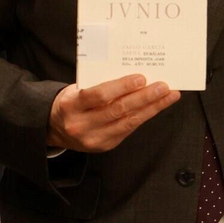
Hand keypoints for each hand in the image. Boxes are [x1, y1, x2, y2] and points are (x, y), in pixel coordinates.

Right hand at [47, 74, 179, 152]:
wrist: (54, 128)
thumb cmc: (71, 102)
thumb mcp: (76, 89)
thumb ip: (99, 84)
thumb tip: (132, 76)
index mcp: (71, 105)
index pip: (99, 95)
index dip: (122, 86)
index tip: (141, 78)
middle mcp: (81, 125)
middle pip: (118, 110)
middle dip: (144, 97)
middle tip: (162, 86)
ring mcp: (94, 139)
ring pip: (128, 122)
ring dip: (151, 108)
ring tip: (168, 96)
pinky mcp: (105, 146)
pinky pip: (128, 130)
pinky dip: (144, 116)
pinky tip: (156, 107)